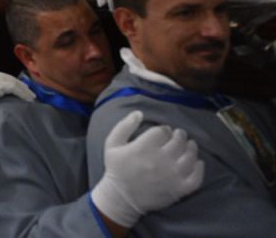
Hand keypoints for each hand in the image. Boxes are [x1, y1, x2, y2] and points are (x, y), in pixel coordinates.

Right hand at [0, 71, 34, 126]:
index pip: (2, 78)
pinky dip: (22, 93)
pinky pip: (13, 87)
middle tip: (30, 94)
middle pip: (8, 78)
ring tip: (31, 98)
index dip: (14, 84)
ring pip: (13, 82)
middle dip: (21, 86)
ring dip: (24, 90)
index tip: (22, 91)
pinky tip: (28, 99)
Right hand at [91, 111, 204, 227]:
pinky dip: (199, 168)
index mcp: (144, 148)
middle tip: (178, 135)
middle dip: (179, 135)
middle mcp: (161, 160)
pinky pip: (196, 177)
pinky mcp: (180, 189)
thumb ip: (124, 126)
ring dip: (191, 147)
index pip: (162, 131)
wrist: (121, 198)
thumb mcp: (112, 144)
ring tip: (189, 145)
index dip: (164, 129)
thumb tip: (139, 113)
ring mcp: (173, 175)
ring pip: (190, 156)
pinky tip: (197, 162)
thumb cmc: (116, 169)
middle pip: (178, 141)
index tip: (163, 131)